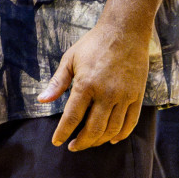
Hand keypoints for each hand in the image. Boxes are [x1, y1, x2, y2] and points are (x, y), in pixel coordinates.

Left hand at [39, 19, 148, 151]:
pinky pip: (130, 123)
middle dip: (82, 142)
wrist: (124, 31)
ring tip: (89, 142)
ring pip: (112, 129)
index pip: (72, 117)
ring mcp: (123, 96)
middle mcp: (106, 94)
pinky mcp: (136, 96)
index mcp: (86, 84)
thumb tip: (41, 101)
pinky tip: (112, 139)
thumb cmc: (93, 44)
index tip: (57, 142)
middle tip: (73, 146)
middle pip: (93, 129)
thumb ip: (57, 82)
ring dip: (99, 141)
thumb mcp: (70, 59)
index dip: (63, 133)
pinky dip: (121, 135)